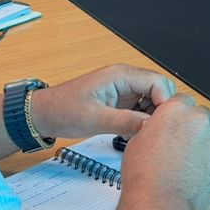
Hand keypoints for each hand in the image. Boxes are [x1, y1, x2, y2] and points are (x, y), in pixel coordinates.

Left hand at [27, 64, 175, 140]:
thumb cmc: (63, 110)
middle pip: (160, 91)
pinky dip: (142, 122)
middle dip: (160, 112)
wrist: (45, 114)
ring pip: (153, 102)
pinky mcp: (122, 102)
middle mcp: (126, 79)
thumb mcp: (95, 119)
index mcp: (121, 75)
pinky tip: (132, 134)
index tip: (161, 124)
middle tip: (152, 132)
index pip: (158, 83)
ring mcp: (125, 91)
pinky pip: (142, 110)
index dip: (165, 103)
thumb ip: (126, 121)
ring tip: (140, 134)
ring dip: (151, 118)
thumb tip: (152, 127)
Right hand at [119, 93, 209, 209]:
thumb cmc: (144, 175)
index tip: (176, 125)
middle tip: (181, 147)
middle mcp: (198, 120)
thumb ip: (154, 128)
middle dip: (193, 128)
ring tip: (185, 168)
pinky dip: (209, 166)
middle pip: (201, 116)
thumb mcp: (138, 140)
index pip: (183, 100)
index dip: (179, 114)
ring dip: (202, 148)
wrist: (160, 202)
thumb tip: (158, 130)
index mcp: (175, 110)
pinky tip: (194, 177)